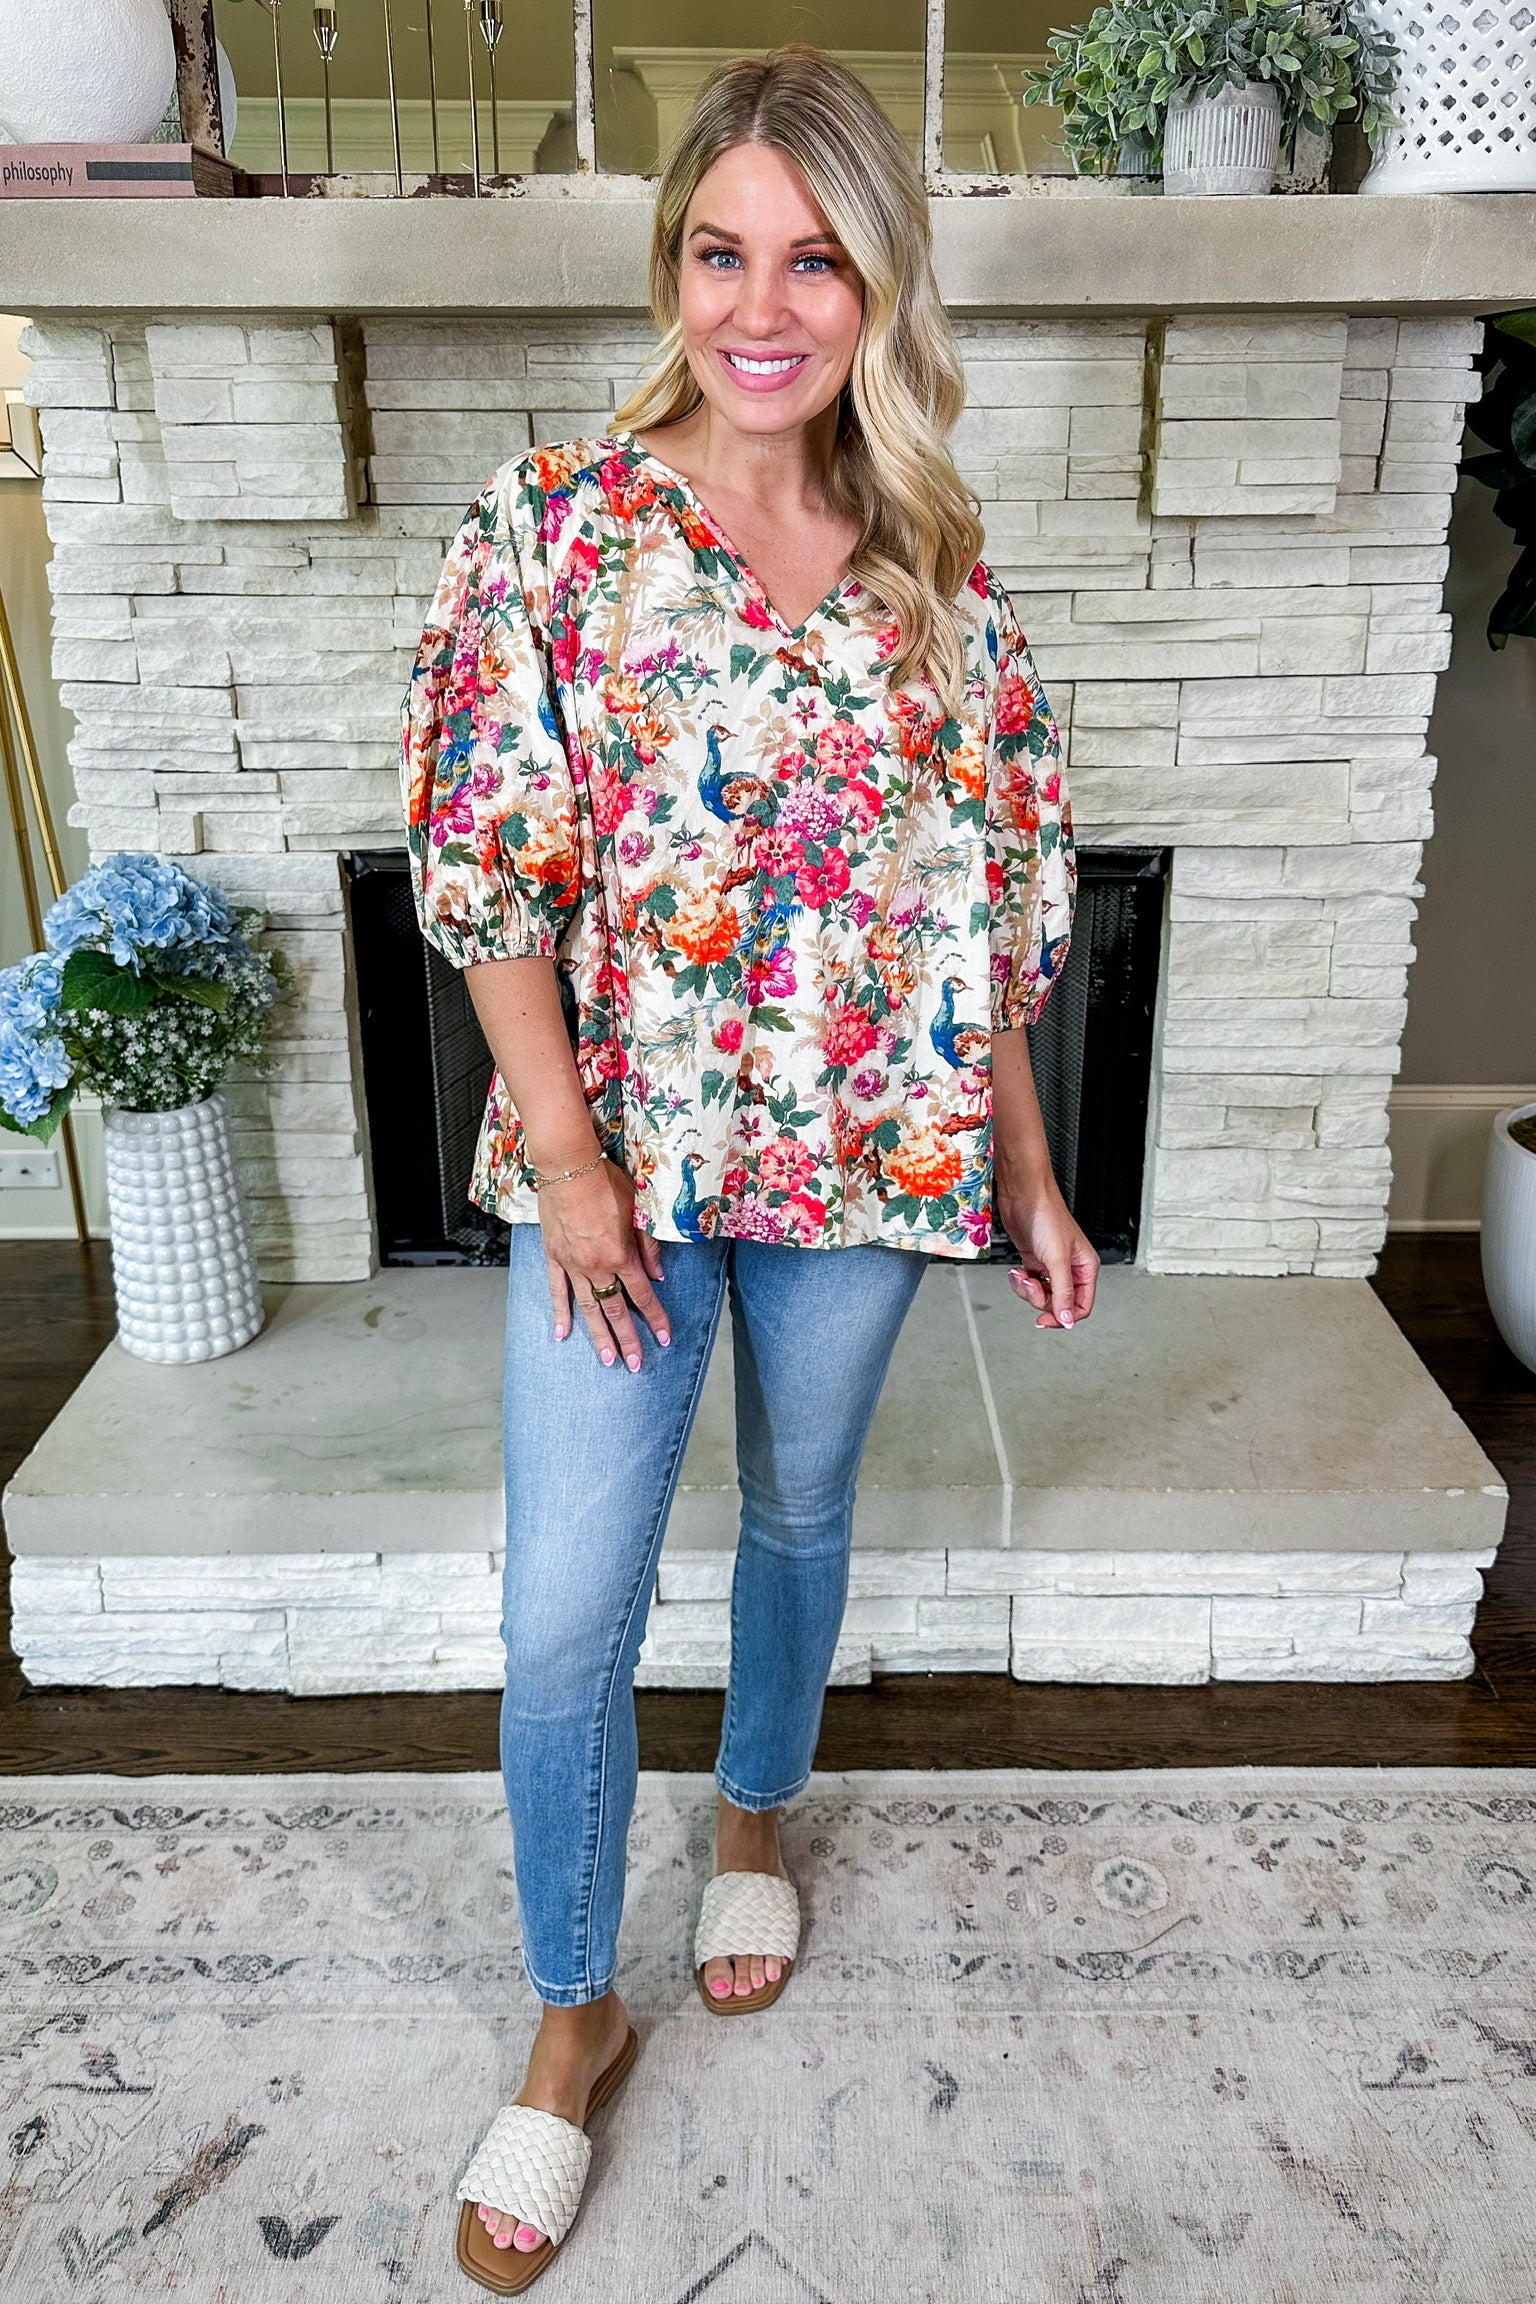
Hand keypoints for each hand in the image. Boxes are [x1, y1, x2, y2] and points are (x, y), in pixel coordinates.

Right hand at [537, 1159, 669, 1370]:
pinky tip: (562, 1335)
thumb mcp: (638, 1210)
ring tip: (607, 1360)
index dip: (656, 1318)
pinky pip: (557, 1291)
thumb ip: (648, 1246)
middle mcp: (597, 1266)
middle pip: (616, 1310)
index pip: (643, 1295)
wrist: (568, 1168)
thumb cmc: (606, 1183)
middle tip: (635, 1365)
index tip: (664, 1339)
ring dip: (598, 1336)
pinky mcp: (554, 1257)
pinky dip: (560, 1314)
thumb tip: (657, 1275)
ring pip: (587, 1308)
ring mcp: (572, 1265)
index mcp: (621, 1256)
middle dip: (628, 1340)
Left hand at [997, 1176, 1097, 1330]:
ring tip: (1021, 1275)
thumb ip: (1063, 1293)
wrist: (1023, 1196)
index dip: (1064, 1317)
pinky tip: (1016, 1270)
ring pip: (1041, 1295)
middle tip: (1030, 1284)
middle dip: (1039, 1298)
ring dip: (1027, 1289)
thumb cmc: (1046, 1216)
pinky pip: (1029, 1284)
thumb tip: (1067, 1319)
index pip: (1081, 1306)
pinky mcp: (1035, 1261)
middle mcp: (1070, 1268)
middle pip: (1058, 1303)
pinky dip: (1020, 1281)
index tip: (1046, 1321)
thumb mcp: (1056, 1260)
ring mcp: (1051, 1265)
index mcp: (1085, 1268)